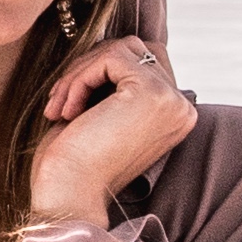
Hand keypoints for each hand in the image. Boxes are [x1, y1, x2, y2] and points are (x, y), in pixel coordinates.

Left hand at [25, 34, 197, 230]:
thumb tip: (110, 44)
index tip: (68, 105)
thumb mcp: (103, 113)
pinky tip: (66, 110)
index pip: (143, 63)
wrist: (69, 197)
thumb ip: (117, 81)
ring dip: (81, 72)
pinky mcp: (151, 91)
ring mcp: (171, 98)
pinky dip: (80, 77)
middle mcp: (181, 107)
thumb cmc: (76, 164)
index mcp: (175, 115)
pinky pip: (110, 57)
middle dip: (89, 69)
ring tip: (60, 108)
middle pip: (134, 50)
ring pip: (121, 49)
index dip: (100, 73)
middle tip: (59, 104)